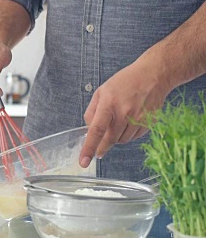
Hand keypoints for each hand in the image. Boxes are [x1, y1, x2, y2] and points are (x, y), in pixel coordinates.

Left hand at [79, 52, 171, 166]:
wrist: (153, 75)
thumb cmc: (125, 81)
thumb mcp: (101, 91)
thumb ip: (91, 112)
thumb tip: (88, 130)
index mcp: (109, 104)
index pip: (96, 131)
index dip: (89, 148)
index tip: (84, 161)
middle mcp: (124, 113)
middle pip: (109, 139)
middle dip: (102, 146)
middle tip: (99, 146)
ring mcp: (138, 119)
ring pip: (122, 140)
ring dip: (116, 137)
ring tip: (118, 121)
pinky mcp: (149, 123)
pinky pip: (133, 137)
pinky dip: (127, 134)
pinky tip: (129, 121)